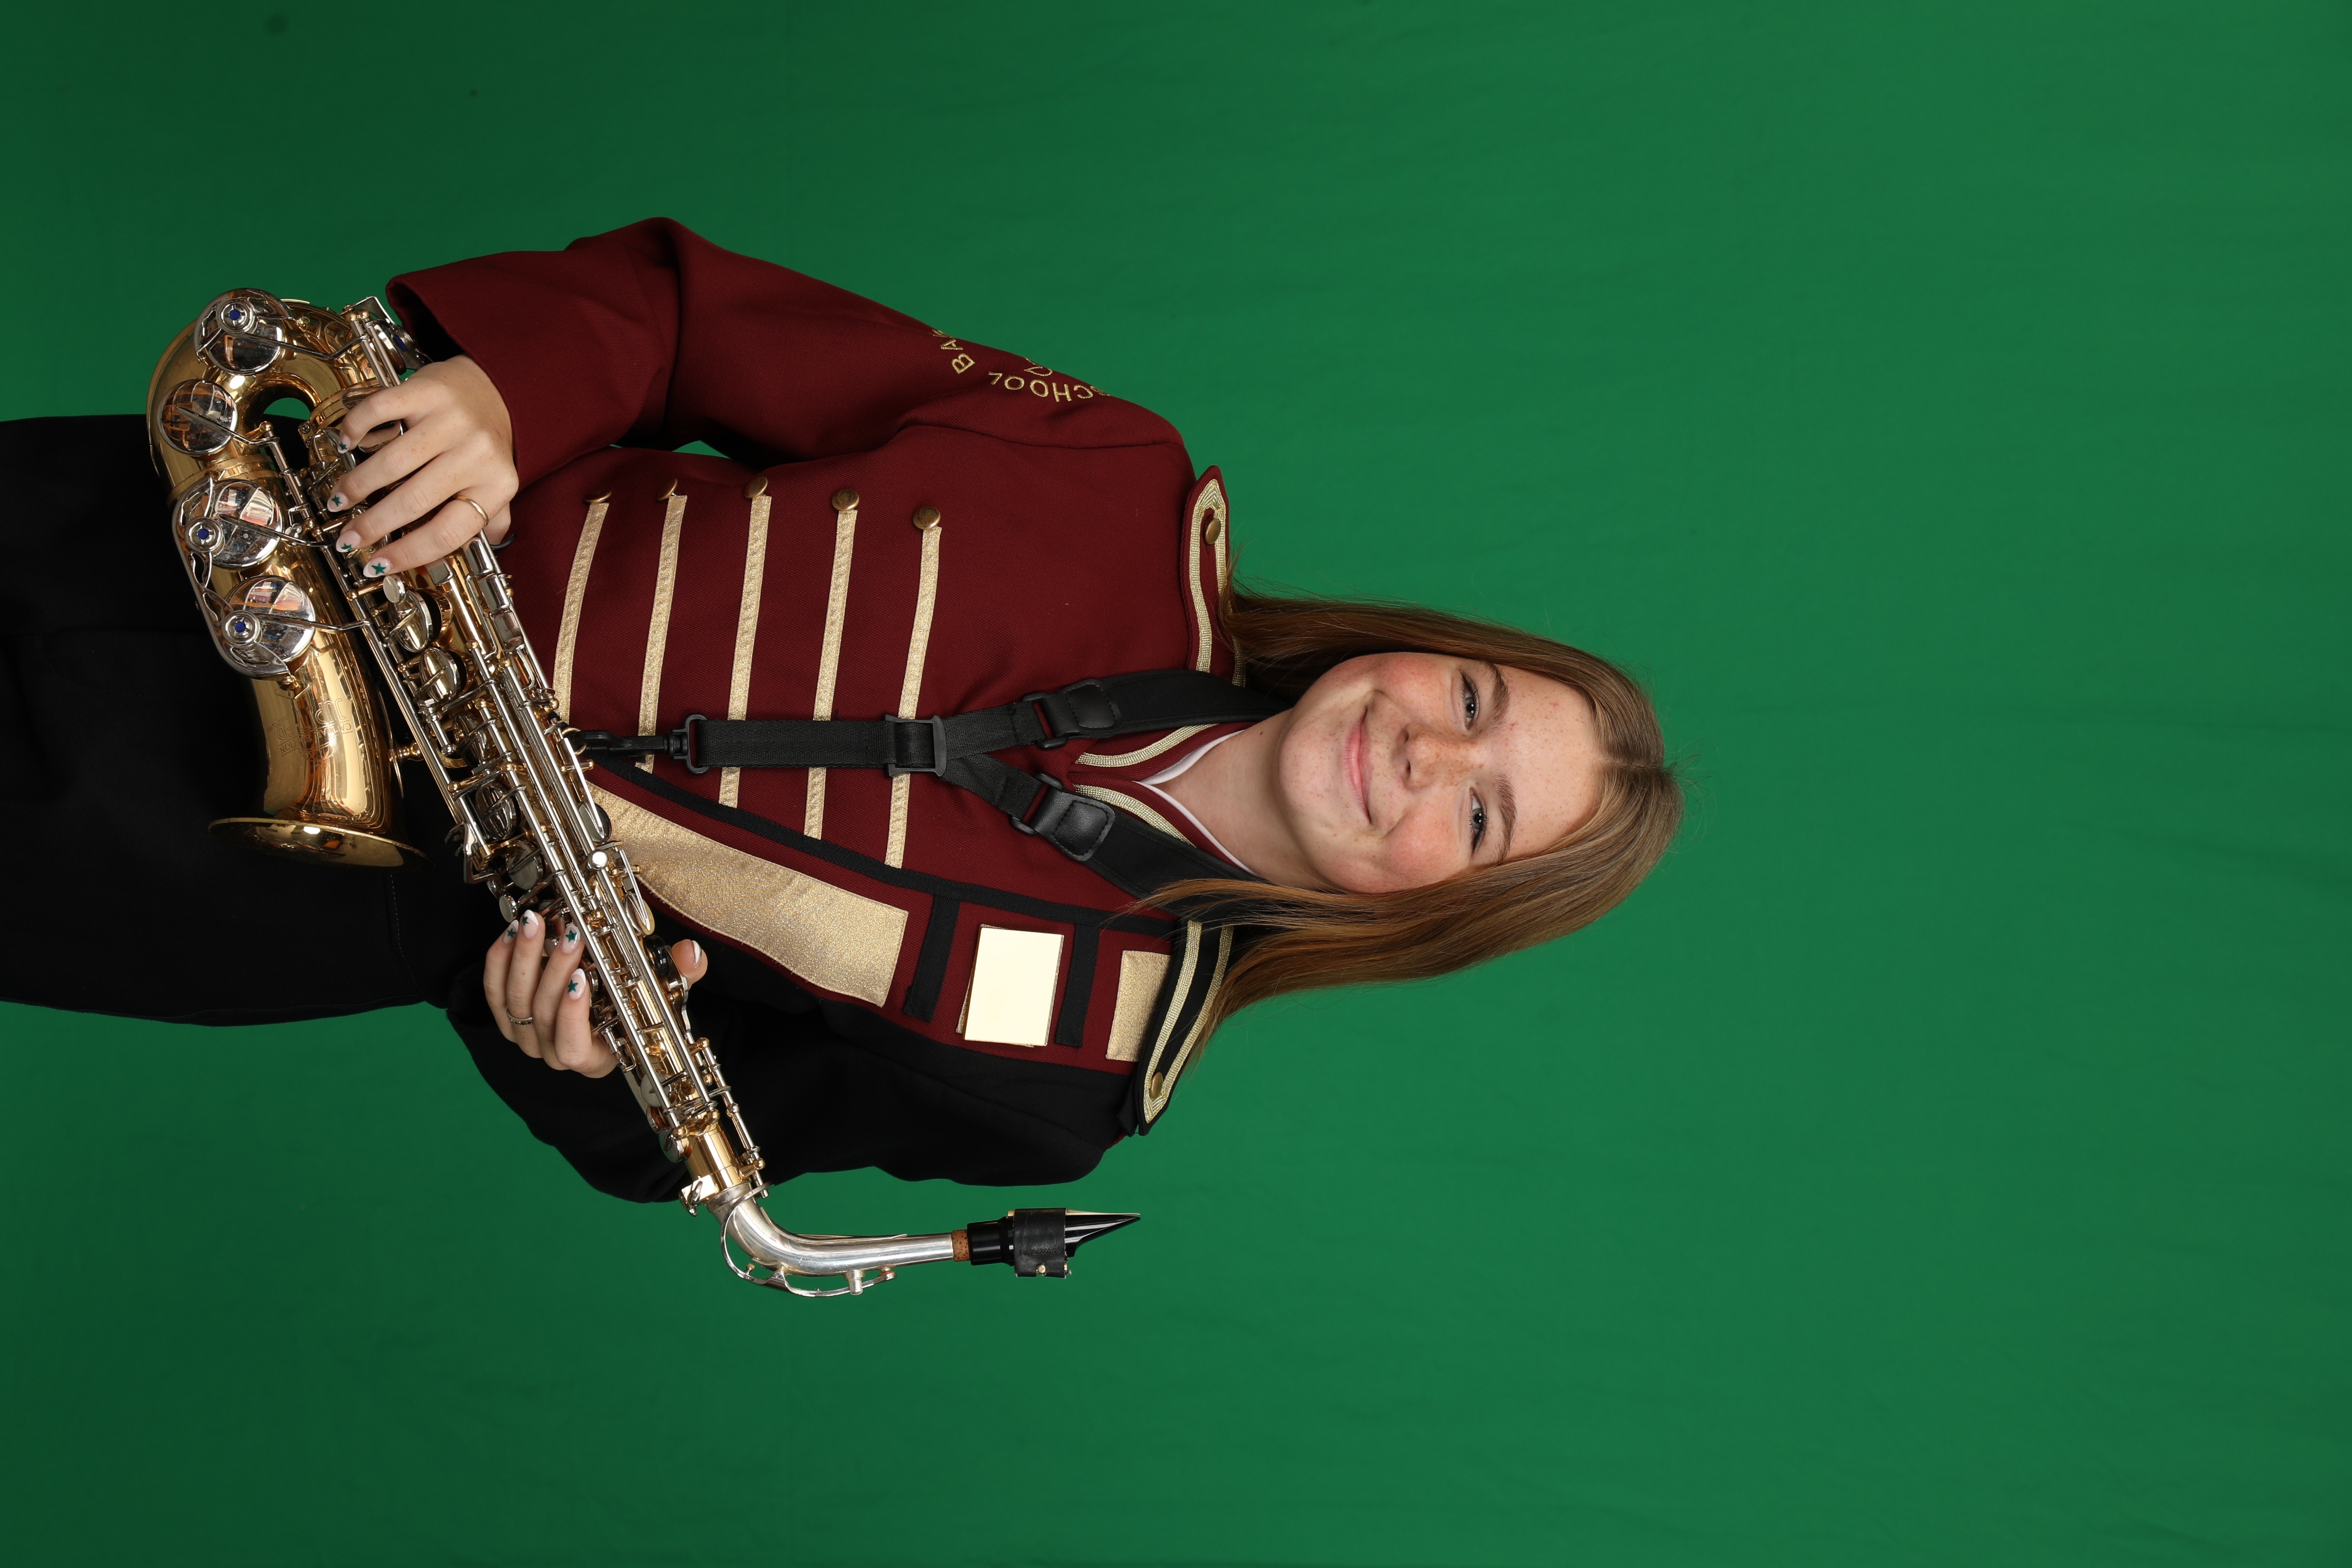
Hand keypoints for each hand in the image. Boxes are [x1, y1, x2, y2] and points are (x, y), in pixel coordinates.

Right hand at [328, 355, 516, 574]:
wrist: (496, 389)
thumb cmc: (487, 445)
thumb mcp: (496, 487)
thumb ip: (487, 521)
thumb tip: (461, 557)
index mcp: (495, 486)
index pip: (447, 533)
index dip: (408, 554)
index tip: (378, 564)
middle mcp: (477, 453)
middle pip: (413, 501)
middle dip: (372, 525)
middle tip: (348, 537)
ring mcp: (451, 420)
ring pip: (392, 463)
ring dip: (357, 486)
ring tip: (341, 500)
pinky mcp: (427, 390)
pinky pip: (380, 411)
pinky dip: (356, 428)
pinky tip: (346, 444)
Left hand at [483, 909, 709, 1075]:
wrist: (603, 1009)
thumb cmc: (631, 1006)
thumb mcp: (661, 994)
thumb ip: (679, 976)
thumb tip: (692, 954)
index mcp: (593, 1056)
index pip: (572, 1048)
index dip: (572, 1016)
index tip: (583, 978)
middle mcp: (554, 1052)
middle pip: (542, 1015)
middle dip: (553, 970)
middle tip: (568, 932)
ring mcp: (527, 1036)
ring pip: (514, 1002)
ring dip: (524, 958)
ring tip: (536, 922)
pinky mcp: (507, 1017)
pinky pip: (493, 993)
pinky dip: (499, 961)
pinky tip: (512, 932)